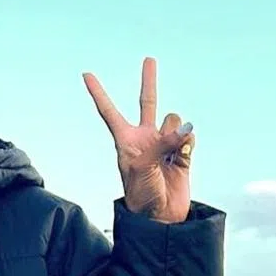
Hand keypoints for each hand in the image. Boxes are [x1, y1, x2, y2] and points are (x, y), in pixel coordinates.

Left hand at [83, 57, 195, 223]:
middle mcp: (144, 137)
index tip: (86, 74)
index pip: (108, 111)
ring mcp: (164, 143)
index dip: (98, 93)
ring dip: (175, 133)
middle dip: (149, 80)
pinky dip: (189, 144)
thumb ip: (162, 144)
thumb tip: (184, 128)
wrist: (161, 217)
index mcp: (125, 140)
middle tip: (149, 58)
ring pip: (174, 120)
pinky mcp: (183, 152)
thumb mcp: (142, 168)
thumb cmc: (141, 195)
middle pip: (147, 102)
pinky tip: (183, 157)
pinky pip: (189, 137)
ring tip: (171, 153)